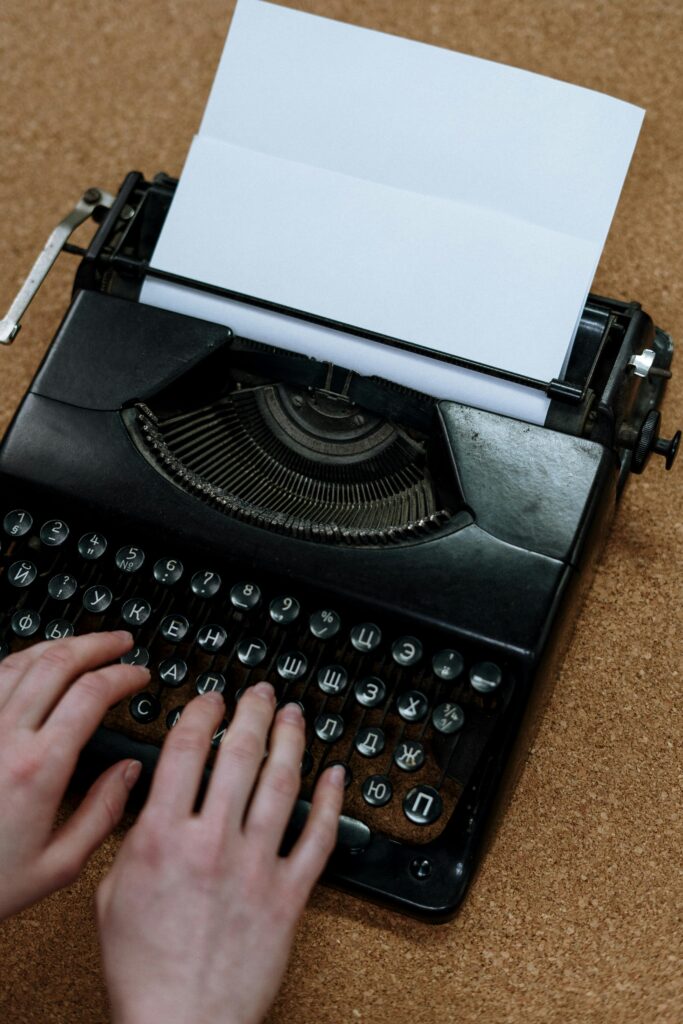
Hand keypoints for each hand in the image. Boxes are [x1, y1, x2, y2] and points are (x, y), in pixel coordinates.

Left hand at [0, 631, 148, 919]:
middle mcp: (5, 738)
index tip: (139, 675)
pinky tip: (34, 664)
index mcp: (38, 768)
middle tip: (120, 643)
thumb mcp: (59, 865)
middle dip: (97, 644)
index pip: (92, 693)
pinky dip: (20, 661)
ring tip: (83, 644)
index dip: (123, 675)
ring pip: (22, 661)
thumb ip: (103, 813)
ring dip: (60, 645)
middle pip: (58, 663)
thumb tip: (129, 773)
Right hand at [97, 683, 345, 1023]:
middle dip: (253, 713)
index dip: (203, 713)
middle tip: (261, 693)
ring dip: (292, 741)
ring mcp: (256, 866)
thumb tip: (153, 798)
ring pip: (284, 784)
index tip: (212, 700)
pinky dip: (333, 801)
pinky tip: (336, 775)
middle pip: (241, 756)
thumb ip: (135, 837)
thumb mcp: (114, 894)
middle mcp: (213, 843)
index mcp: (164, 838)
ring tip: (295, 716)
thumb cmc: (145, 970)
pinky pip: (320, 838)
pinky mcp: (289, 894)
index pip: (188, 751)